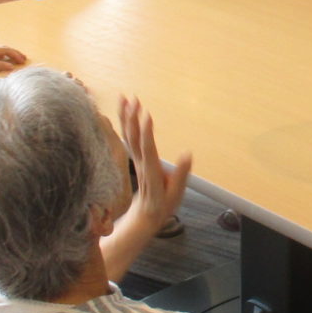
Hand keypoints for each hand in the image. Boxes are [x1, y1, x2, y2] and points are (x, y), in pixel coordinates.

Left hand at [119, 95, 190, 234]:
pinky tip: (125, 110)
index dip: (146, 132)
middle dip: (133, 118)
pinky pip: (127, 137)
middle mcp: (140, 163)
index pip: (148, 149)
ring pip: (127, 135)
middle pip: (133, 138)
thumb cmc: (163, 204)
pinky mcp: (134, 157)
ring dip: (125, 116)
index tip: (147, 114)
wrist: (145, 214)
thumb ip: (180, 174)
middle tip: (134, 99)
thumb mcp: (176, 194)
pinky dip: (124, 122)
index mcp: (151, 171)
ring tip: (125, 98)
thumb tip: (187, 154)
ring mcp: (135, 159)